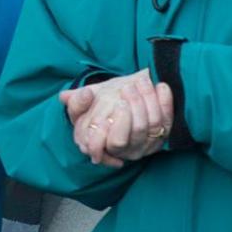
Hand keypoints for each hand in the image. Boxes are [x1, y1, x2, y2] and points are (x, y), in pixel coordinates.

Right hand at [61, 75, 176, 166]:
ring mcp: (141, 147)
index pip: (96, 146)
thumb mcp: (84, 104)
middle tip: (127, 88)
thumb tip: (64, 96)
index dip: (104, 127)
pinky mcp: (160, 139)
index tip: (112, 101)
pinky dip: (165, 102)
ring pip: (147, 128)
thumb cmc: (101, 106)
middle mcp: (120, 151)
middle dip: (128, 111)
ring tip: (142, 80)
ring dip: (146, 101)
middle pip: (123, 139)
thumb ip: (75, 102)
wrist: (124, 104)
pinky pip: (166, 123)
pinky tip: (162, 86)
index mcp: (96, 145)